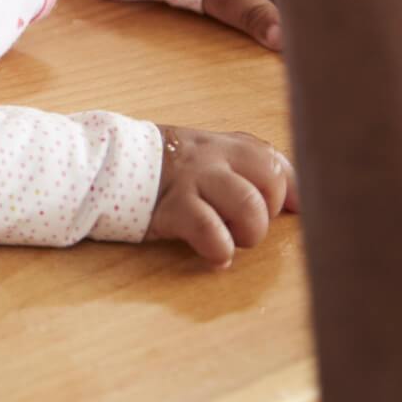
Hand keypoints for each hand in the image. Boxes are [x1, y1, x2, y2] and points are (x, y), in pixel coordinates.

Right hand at [146, 125, 299, 267]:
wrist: (102, 161)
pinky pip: (210, 231)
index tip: (300, 214)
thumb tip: (299, 202)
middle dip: (267, 213)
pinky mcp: (172, 206)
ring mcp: (193, 179)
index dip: (297, 193)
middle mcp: (214, 156)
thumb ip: (245, 169)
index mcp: (228, 145)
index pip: (281, 163)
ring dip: (246, 233)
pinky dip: (219, 249)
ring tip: (229, 240)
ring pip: (248, 206)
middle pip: (271, 181)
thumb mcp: (205, 155)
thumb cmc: (163, 167)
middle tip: (244, 226)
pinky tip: (214, 256)